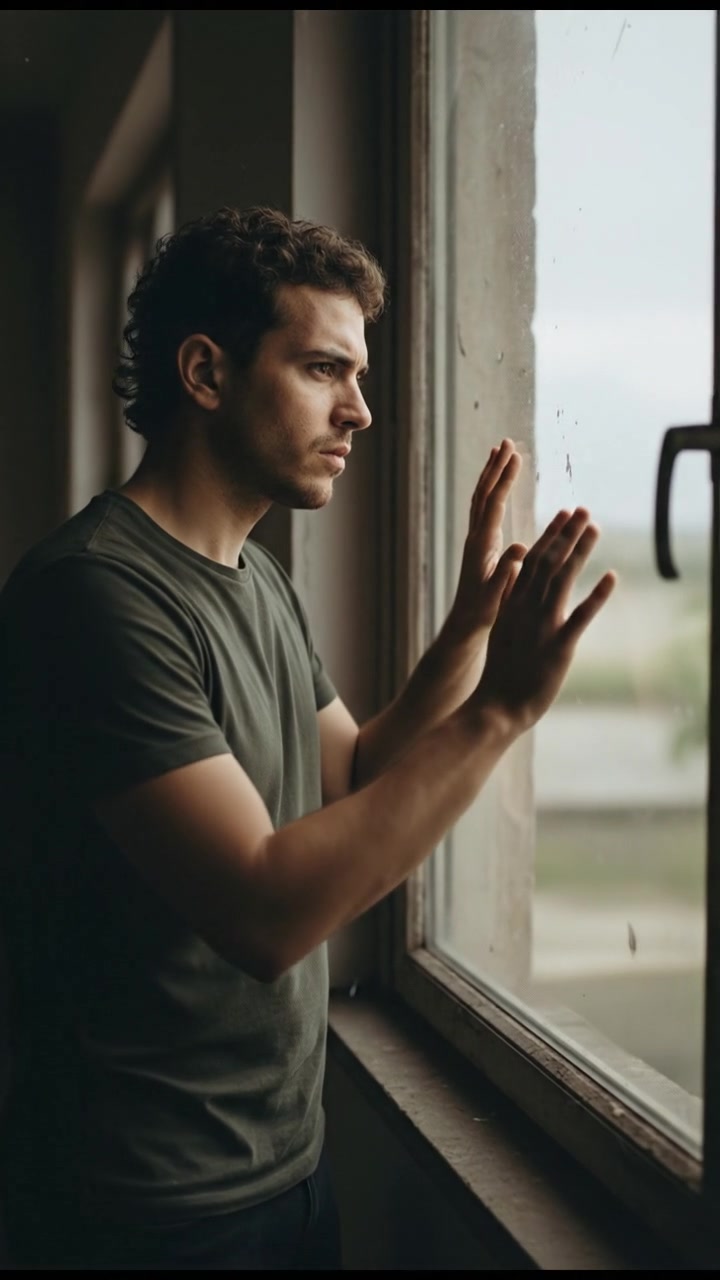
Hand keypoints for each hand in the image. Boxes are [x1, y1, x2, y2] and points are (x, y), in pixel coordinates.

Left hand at [445, 438, 526, 640]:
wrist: (465, 625)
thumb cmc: (482, 613)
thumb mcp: (496, 594)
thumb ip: (506, 571)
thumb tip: (518, 547)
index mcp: (482, 544)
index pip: (493, 503)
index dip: (504, 478)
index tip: (516, 455)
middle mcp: (475, 537)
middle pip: (483, 494)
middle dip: (495, 468)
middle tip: (506, 442)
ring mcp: (476, 541)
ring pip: (481, 500)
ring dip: (491, 476)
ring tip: (500, 455)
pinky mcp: (479, 547)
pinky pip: (484, 512)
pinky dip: (492, 493)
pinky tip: (498, 489)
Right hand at [472, 507, 616, 732]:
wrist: (496, 707)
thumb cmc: (500, 673)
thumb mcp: (501, 631)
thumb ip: (509, 602)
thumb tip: (513, 578)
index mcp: (512, 603)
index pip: (532, 561)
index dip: (550, 535)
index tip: (563, 514)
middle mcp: (526, 608)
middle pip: (548, 561)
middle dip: (567, 533)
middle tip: (583, 509)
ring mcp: (543, 626)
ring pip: (562, 579)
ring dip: (580, 551)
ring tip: (595, 527)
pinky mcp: (559, 646)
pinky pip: (580, 616)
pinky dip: (596, 595)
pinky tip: (611, 577)